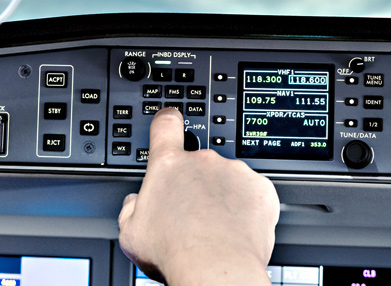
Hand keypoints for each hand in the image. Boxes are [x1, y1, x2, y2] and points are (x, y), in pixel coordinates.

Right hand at [118, 108, 279, 285]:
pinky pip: (252, 194)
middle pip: (198, 162)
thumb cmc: (174, 251)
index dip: (167, 121)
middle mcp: (203, 161)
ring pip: (227, 179)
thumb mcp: (131, 232)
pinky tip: (236, 228)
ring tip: (216, 227)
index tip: (170, 121)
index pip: (166, 125)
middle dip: (195, 183)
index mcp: (169, 165)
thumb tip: (135, 203)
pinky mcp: (260, 190)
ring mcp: (235, 173)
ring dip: (222, 196)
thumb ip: (131, 208)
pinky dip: (247, 208)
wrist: (215, 268)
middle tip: (191, 214)